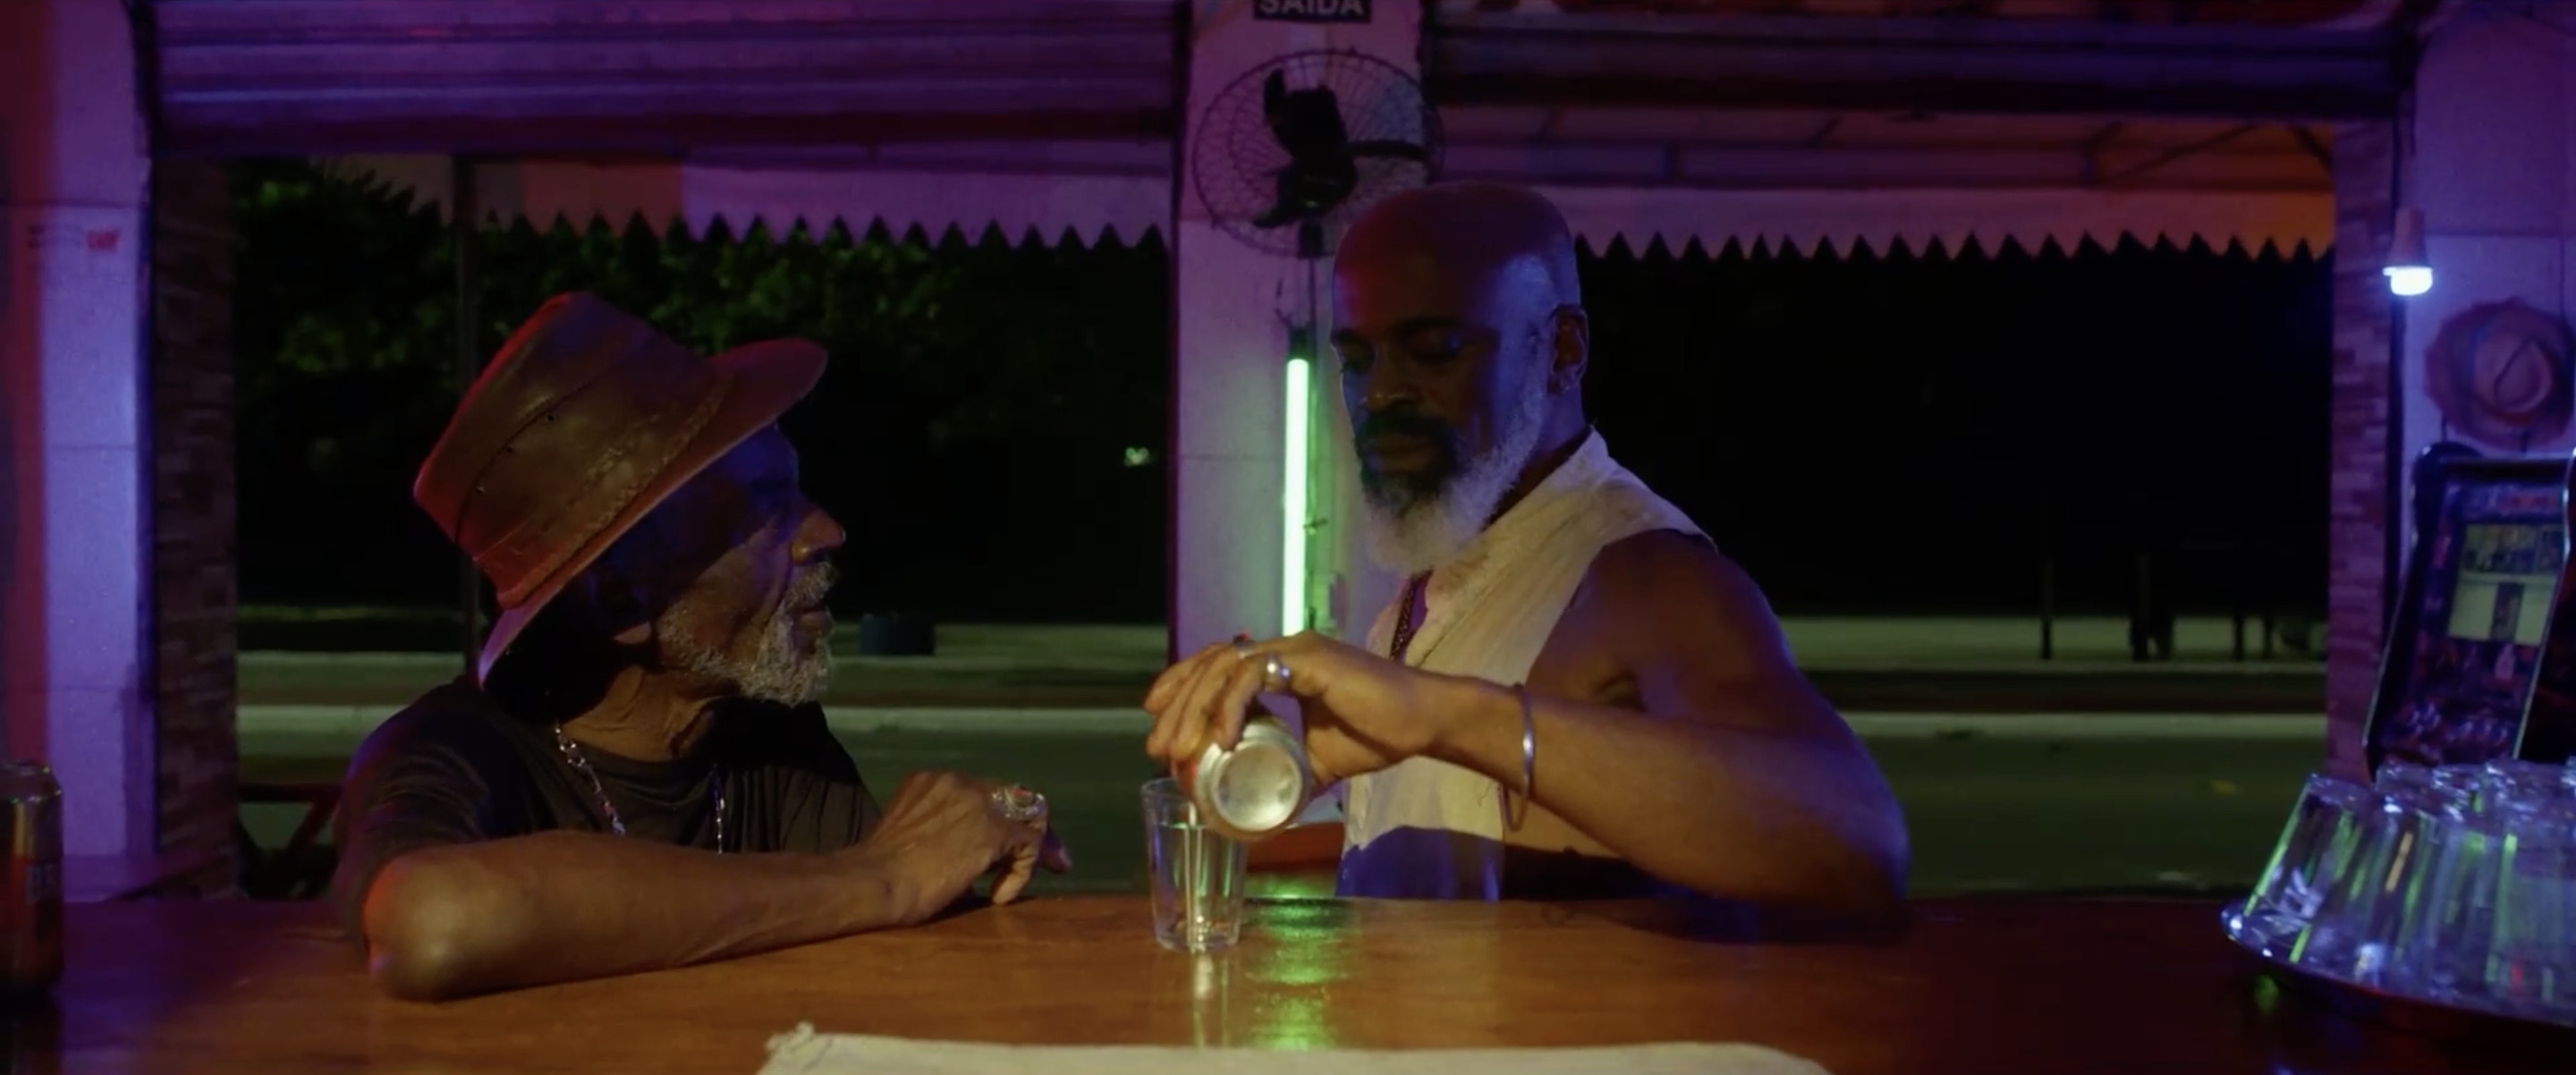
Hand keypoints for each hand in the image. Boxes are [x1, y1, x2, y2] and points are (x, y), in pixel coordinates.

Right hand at [842, 771, 1070, 923]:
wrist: (870, 882)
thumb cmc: (879, 876)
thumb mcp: (912, 841)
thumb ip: (945, 837)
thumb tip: (975, 864)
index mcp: (932, 781)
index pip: (984, 793)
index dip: (1003, 819)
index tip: (1010, 847)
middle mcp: (956, 781)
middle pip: (1013, 797)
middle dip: (1033, 828)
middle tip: (1053, 859)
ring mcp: (975, 802)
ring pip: (1027, 816)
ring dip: (1033, 850)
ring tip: (1031, 877)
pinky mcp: (992, 830)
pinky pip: (1027, 845)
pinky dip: (1021, 872)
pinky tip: (1000, 896)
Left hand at [1143, 632, 1451, 786]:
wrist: (1425, 724)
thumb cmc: (1380, 735)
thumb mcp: (1320, 764)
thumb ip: (1291, 776)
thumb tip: (1262, 814)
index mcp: (1284, 664)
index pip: (1218, 665)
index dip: (1182, 687)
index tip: (1157, 723)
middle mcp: (1284, 647)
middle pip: (1210, 664)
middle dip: (1177, 703)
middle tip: (1156, 746)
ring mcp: (1297, 649)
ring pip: (1224, 666)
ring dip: (1194, 707)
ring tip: (1177, 749)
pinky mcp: (1311, 658)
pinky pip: (1255, 675)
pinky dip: (1232, 706)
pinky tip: (1221, 739)